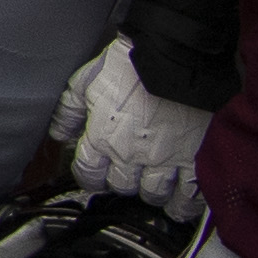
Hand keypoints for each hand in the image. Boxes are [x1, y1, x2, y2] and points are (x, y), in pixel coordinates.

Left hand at [54, 37, 211, 214]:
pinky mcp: (198, 159)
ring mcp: (167, 160)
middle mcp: (132, 155)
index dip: (90, 176)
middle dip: (122, 181)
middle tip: (130, 173)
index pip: (88, 174)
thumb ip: (70, 110)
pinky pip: (190, 196)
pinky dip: (185, 203)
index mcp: (104, 137)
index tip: (96, 174)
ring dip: (152, 192)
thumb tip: (60, 134)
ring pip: (154, 194)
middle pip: (122, 186)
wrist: (178, 53)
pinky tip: (182, 201)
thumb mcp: (89, 80)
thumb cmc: (132, 62)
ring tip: (155, 186)